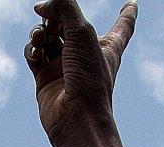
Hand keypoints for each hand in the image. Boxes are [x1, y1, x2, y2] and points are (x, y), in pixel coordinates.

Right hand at [27, 0, 137, 146]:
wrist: (75, 118)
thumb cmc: (89, 78)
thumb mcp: (82, 32)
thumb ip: (64, 7)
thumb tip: (41, 6)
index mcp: (107, 45)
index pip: (122, 25)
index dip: (127, 13)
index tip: (132, 3)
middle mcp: (85, 54)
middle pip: (68, 22)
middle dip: (56, 14)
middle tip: (52, 21)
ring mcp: (63, 65)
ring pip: (47, 36)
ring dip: (40, 31)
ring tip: (41, 37)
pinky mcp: (45, 77)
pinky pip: (34, 53)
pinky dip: (32, 48)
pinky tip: (35, 52)